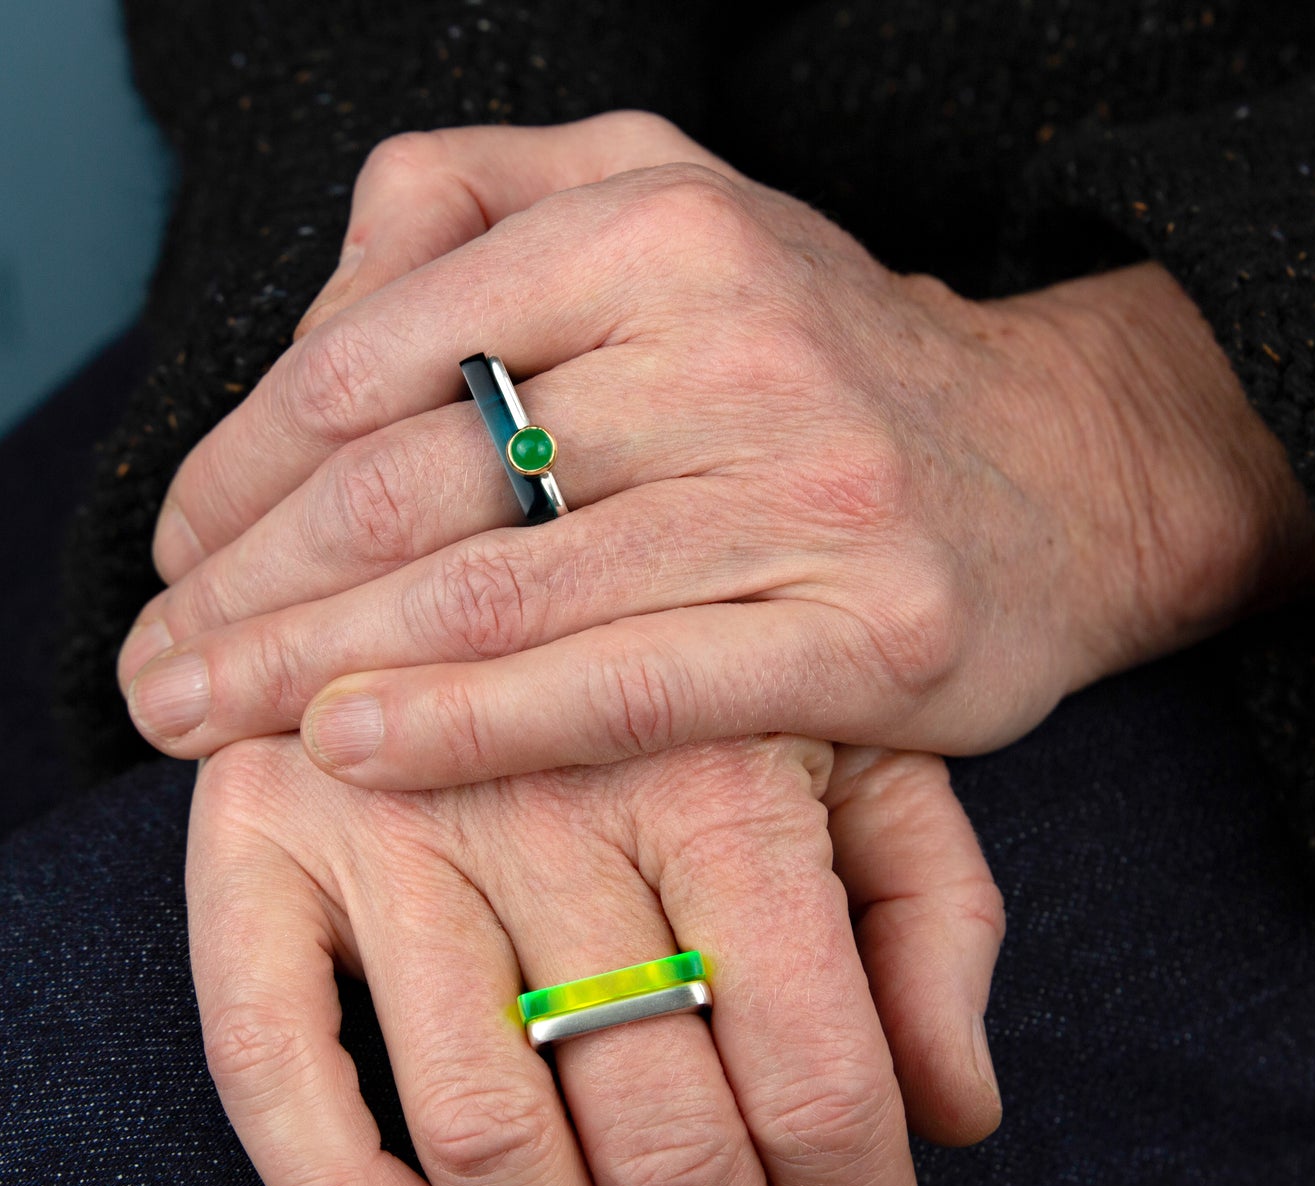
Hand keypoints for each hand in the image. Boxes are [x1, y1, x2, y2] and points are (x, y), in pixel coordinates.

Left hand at [120, 112, 1314, 785]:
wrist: (1065, 469)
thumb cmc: (828, 366)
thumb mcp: (669, 219)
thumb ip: (479, 220)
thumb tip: (301, 348)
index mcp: (662, 217)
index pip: (380, 354)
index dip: (241, 468)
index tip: (179, 559)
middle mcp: (738, 336)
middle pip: (418, 477)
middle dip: (250, 586)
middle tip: (157, 671)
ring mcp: (811, 487)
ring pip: (505, 586)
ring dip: (319, 666)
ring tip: (206, 722)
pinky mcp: (866, 633)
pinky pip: (630, 686)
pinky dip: (476, 722)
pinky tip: (353, 747)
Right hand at [189, 732, 1002, 1185]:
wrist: (496, 504)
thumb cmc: (708, 664)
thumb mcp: (861, 746)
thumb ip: (930, 911)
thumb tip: (962, 1113)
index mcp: (729, 777)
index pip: (819, 1074)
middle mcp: (562, 800)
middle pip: (665, 1134)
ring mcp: (396, 822)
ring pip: (492, 1137)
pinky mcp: (261, 838)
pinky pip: (276, 1061)